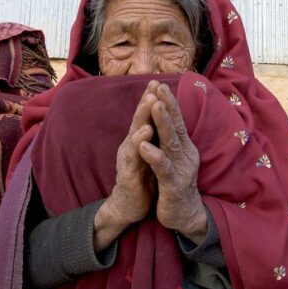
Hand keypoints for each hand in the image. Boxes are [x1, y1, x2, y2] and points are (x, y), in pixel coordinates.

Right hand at [93, 83, 156, 249]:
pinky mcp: (129, 175)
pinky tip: (144, 136)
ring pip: (135, 135)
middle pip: (139, 120)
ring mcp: (128, 160)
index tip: (158, 81)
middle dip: (146, 102)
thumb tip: (159, 119)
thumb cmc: (141, 178)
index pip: (145, 118)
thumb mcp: (148, 154)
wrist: (128, 207)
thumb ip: (151, 138)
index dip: (151, 100)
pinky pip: (135, 159)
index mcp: (138, 141)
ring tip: (150, 103)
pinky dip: (139, 146)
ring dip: (142, 118)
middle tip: (153, 85)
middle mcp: (131, 146)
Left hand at [138, 82, 207, 242]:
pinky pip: (163, 168)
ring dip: (163, 123)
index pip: (176, 121)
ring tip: (155, 106)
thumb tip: (165, 118)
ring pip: (171, 142)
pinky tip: (144, 145)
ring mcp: (180, 168)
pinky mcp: (173, 184)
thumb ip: (170, 140)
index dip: (168, 103)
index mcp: (183, 147)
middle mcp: (185, 154)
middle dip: (167, 105)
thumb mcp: (174, 158)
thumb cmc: (175, 184)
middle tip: (159, 87)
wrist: (185, 215)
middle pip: (176, 125)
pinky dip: (154, 155)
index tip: (159, 84)